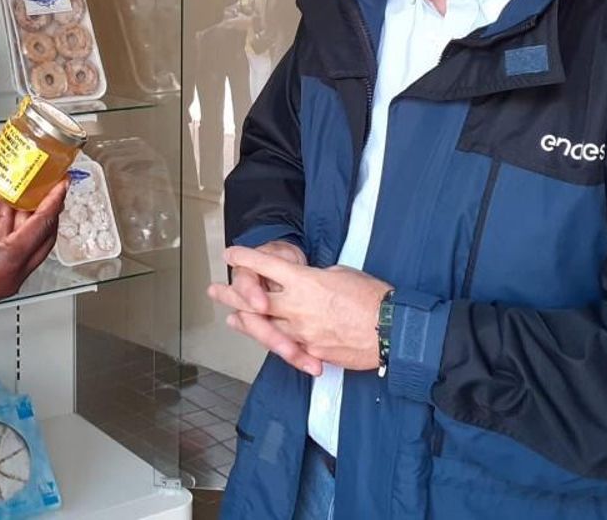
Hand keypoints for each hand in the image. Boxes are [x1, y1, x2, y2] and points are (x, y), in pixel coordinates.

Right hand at [0, 161, 66, 313]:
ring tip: (26, 194)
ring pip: (27, 245)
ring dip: (27, 220)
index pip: (43, 224)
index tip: (62, 183)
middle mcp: (13, 274)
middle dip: (46, 210)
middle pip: (42, 237)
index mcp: (10, 260)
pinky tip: (4, 212)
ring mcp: (4, 280)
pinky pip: (12, 252)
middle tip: (49, 188)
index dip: (53, 199)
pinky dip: (12, 232)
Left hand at [213, 246, 390, 372]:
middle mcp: (296, 307)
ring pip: (264, 327)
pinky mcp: (311, 352)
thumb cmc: (373, 297)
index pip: (266, 265)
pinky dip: (273, 341)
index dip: (245, 257)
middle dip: (231, 294)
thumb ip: (317, 278)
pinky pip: (287, 346)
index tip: (231, 254)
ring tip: (230, 319)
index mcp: (305, 281)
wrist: (392, 330)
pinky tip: (265, 340)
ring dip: (245, 322)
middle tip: (214, 290)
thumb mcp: (342, 274)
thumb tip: (311, 283)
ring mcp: (301, 332)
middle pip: (253, 300)